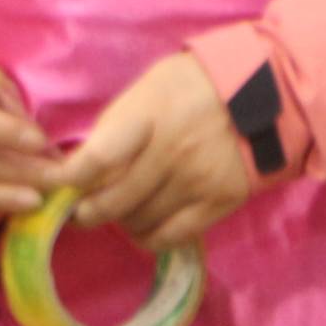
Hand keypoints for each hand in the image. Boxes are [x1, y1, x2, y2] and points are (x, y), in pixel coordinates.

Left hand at [61, 53, 258, 255]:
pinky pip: (172, 236)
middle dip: (87, 212)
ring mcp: (195, 181)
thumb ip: (115, 127)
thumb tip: (80, 167)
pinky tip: (145, 228)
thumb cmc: (195, 86)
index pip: (95, 161)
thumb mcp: (148, 89)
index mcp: (146, 118)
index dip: (68, 181)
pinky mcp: (218, 202)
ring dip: (121, 222)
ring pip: (138, 223)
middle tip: (83, 211)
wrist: (266, 93)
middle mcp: (169, 153)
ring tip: (122, 212)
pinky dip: (149, 238)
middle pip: (111, 203)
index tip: (59, 185)